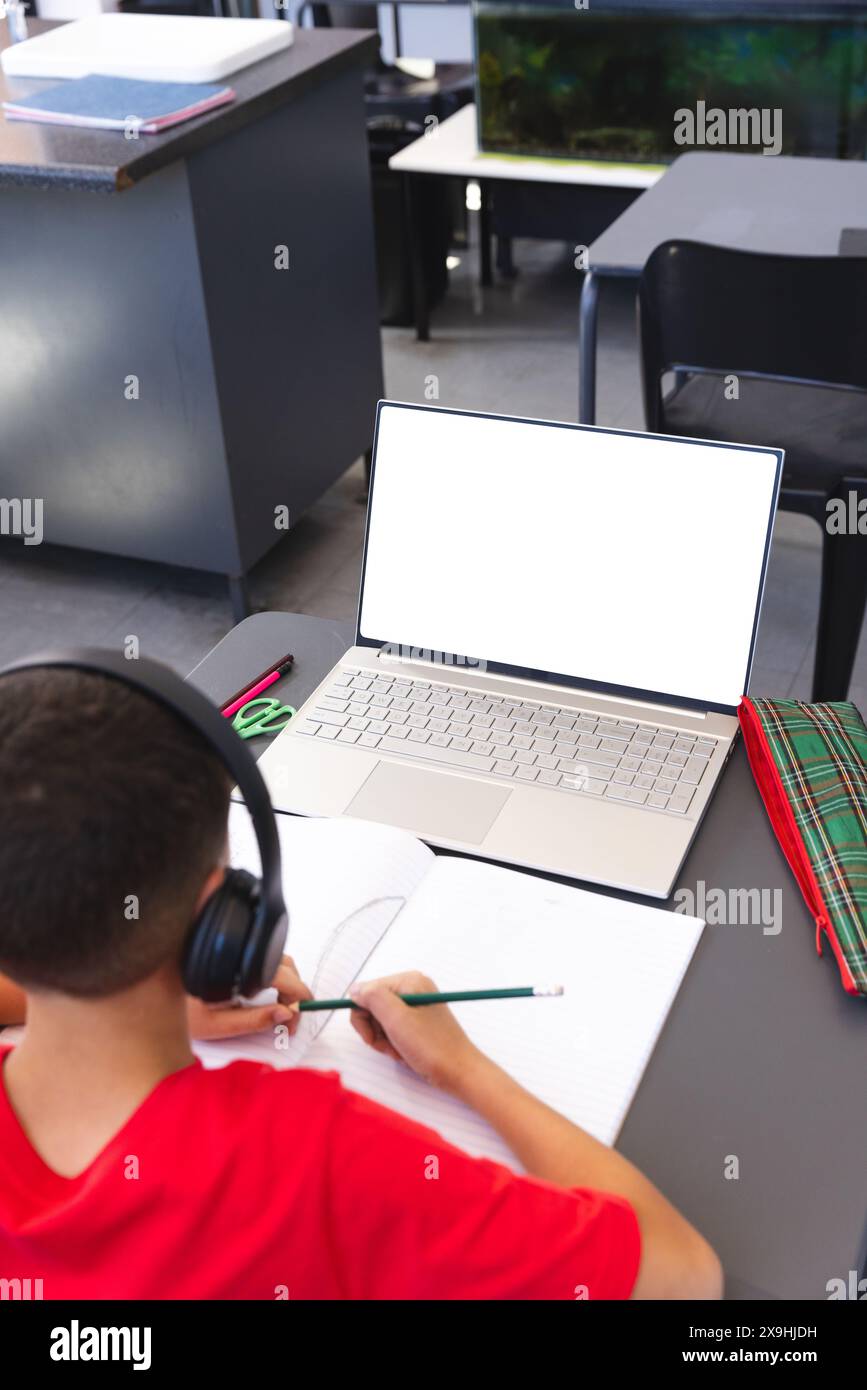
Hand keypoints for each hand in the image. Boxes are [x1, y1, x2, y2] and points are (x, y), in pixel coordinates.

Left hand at [186, 954, 312, 1040]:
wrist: (153, 998)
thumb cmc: (179, 1012)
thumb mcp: (217, 1025)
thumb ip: (254, 1021)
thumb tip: (286, 1014)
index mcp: (241, 970)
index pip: (286, 979)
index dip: (298, 1002)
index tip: (295, 1023)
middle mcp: (243, 953)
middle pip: (287, 967)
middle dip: (294, 994)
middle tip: (289, 1021)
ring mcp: (240, 951)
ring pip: (278, 960)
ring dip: (286, 983)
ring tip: (278, 1009)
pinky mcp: (234, 953)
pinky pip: (264, 959)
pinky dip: (273, 976)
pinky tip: (262, 994)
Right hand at [349, 971, 483, 1093]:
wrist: (459, 1072)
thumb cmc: (431, 1047)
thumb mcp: (397, 1020)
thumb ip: (373, 999)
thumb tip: (354, 989)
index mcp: (408, 981)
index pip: (366, 991)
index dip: (363, 1017)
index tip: (373, 1037)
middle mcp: (411, 988)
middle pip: (372, 1006)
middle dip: (375, 1030)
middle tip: (390, 1046)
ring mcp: (415, 1006)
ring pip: (380, 1020)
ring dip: (384, 1040)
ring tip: (400, 1051)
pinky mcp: (417, 1022)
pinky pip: (392, 1029)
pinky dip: (393, 1044)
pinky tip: (405, 1052)